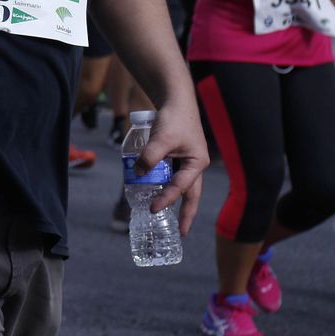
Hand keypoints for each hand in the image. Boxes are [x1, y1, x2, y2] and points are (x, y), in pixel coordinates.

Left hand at [134, 99, 209, 233]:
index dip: (167, 199)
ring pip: (179, 186)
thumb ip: (150, 157)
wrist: (175, 101)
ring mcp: (185, 162)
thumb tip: (138, 175)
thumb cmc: (174, 119)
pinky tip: (152, 191)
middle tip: (181, 233)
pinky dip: (162, 185)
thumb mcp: (162, 139)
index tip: (153, 209)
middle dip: (186, 214)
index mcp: (196, 164)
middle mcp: (193, 166)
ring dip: (172, 200)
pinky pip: (169, 176)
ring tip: (164, 216)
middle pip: (190, 195)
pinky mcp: (175, 158)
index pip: (181, 187)